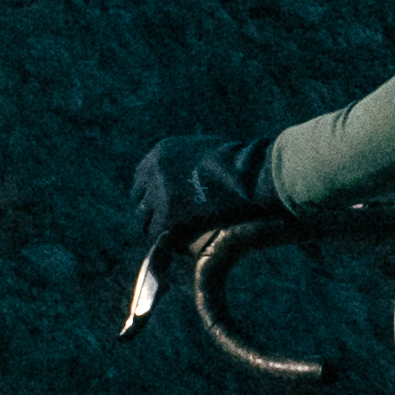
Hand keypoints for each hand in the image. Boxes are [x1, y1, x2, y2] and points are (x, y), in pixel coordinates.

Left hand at [125, 130, 271, 269]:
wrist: (254, 177)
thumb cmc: (243, 166)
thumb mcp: (208, 151)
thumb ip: (189, 163)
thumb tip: (187, 178)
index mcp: (162, 152)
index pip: (141, 180)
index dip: (152, 196)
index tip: (164, 207)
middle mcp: (154, 171)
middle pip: (140, 202)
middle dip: (154, 214)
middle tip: (174, 225)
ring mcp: (159, 195)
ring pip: (147, 222)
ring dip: (163, 229)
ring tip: (184, 235)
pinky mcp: (168, 218)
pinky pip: (160, 238)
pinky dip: (172, 243)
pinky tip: (190, 241)